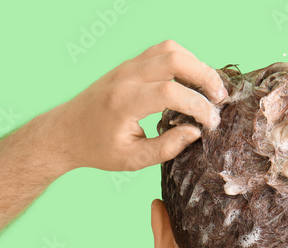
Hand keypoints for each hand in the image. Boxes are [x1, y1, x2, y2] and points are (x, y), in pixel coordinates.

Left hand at [50, 40, 226, 172]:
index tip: (211, 123)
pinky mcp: (130, 65)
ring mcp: (127, 66)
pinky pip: (161, 52)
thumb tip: (195, 133)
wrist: (66, 131)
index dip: (198, 106)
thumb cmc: (97, 149)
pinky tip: (192, 82)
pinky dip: (183, 62)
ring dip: (195, 65)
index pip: (171, 92)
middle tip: (221, 99)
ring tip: (209, 90)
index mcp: (125, 102)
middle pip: (175, 59)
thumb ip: (166, 148)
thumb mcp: (132, 159)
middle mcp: (126, 77)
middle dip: (204, 76)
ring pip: (170, 49)